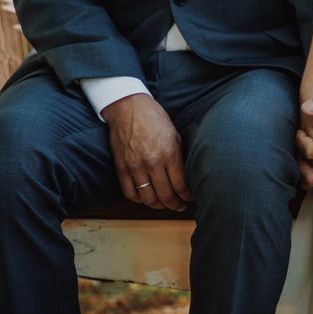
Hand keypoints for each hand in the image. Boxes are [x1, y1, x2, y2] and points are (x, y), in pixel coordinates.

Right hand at [102, 94, 191, 210]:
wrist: (128, 107)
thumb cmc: (155, 119)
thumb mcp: (175, 135)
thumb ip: (180, 157)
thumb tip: (187, 177)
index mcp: (169, 154)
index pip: (181, 186)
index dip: (188, 196)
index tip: (191, 197)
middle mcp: (152, 163)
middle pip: (166, 196)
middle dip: (176, 205)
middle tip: (181, 206)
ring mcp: (135, 167)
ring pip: (149, 199)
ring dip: (159, 206)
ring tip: (166, 204)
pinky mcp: (121, 168)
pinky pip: (131, 193)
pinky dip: (140, 200)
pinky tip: (148, 198)